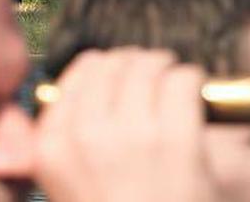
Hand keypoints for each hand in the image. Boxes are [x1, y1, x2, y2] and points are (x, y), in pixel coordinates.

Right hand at [34, 48, 218, 201]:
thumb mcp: (71, 186)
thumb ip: (69, 140)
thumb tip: (93, 75)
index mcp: (52, 147)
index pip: (82, 73)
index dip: (110, 67)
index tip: (127, 76)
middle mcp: (85, 137)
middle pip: (117, 63)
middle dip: (141, 63)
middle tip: (159, 74)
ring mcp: (131, 138)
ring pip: (151, 67)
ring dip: (169, 68)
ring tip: (178, 83)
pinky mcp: (175, 141)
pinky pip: (183, 81)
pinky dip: (194, 81)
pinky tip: (197, 96)